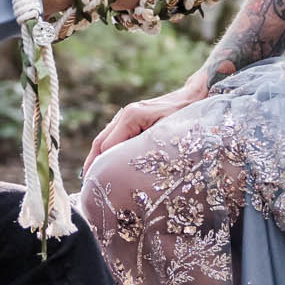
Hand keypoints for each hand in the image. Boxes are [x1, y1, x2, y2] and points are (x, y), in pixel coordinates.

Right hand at [83, 77, 208, 174]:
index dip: (101, 167)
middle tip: (89, 187)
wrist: (195, 97)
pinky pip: (113, 136)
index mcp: (131, 117)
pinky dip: (106, 151)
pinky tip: (106, 164)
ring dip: (97, 158)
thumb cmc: (186, 116)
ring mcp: (126, 115)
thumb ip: (146, 148)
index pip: (107, 147)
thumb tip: (130, 170)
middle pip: (100, 143)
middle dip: (93, 164)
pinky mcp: (131, 118)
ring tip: (93, 179)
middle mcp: (124, 114)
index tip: (99, 185)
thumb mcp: (168, 135)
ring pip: (103, 139)